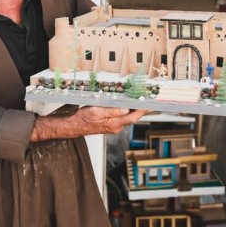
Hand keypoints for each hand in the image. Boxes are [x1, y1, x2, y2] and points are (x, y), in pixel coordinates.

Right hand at [31, 106, 147, 141]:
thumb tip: (126, 109)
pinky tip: (124, 104)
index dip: (143, 110)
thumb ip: (112, 111)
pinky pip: (120, 117)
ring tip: (137, 99)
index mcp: (114, 124)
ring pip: (126, 116)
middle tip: (147, 99)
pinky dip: (124, 110)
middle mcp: (116, 127)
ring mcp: (113, 126)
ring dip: (132, 109)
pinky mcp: (110, 124)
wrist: (73, 126)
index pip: (133, 116)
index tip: (151, 104)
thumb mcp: (97, 112)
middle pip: (132, 116)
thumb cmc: (83, 119)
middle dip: (140, 108)